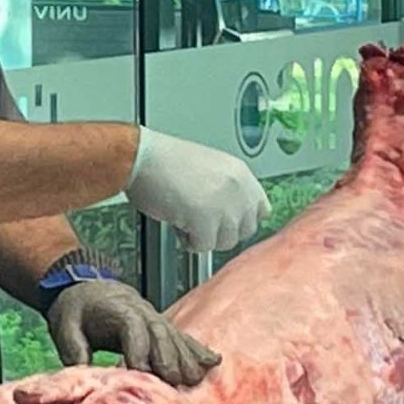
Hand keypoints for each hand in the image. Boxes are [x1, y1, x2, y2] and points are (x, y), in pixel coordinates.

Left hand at [47, 279, 220, 387]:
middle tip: (175, 381)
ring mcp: (154, 318)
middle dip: (168, 356)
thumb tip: (82, 372)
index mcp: (117, 310)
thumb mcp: (64, 325)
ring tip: (196, 378)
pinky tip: (213, 361)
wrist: (86, 286)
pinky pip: (182, 336)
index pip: (131, 328)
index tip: (140, 373)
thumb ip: (73, 347)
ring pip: (174, 335)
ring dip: (187, 356)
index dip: (138, 349)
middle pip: (159, 332)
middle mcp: (141, 312)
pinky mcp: (161, 326)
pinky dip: (197, 349)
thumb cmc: (76, 308)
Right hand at [122, 127, 270, 252]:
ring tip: (186, 219)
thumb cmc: (165, 161)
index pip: (261, 209)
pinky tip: (178, 223)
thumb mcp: (209, 167)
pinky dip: (189, 241)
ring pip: (226, 241)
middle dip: (223, 231)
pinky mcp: (205, 220)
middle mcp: (238, 189)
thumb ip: (228, 190)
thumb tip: (231, 214)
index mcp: (240, 173)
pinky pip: (203, 245)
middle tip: (202, 222)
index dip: (242, 219)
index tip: (227, 221)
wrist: (142, 157)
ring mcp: (224, 206)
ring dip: (205, 236)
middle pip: (246, 230)